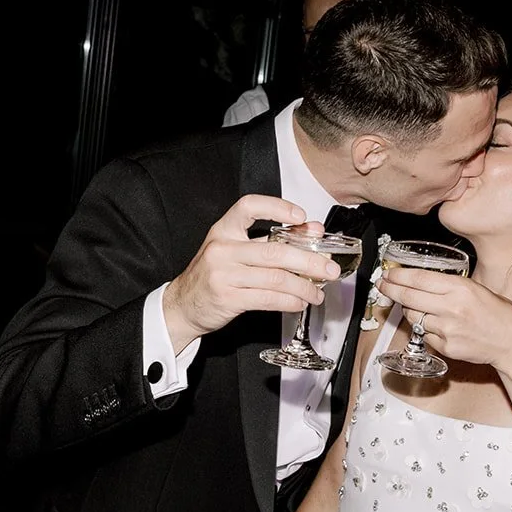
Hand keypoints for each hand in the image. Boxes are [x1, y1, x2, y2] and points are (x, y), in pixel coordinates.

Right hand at [162, 197, 338, 349]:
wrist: (182, 305)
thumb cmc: (213, 275)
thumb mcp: (234, 251)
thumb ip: (270, 240)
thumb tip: (312, 231)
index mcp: (224, 230)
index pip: (249, 207)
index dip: (277, 208)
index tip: (301, 217)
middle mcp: (222, 249)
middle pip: (274, 251)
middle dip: (309, 260)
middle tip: (329, 268)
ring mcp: (223, 274)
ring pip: (275, 278)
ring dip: (303, 287)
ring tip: (317, 292)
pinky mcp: (228, 298)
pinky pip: (267, 299)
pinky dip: (289, 301)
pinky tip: (300, 302)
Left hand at [378, 267, 511, 369]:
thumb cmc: (499, 314)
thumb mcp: (476, 289)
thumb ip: (449, 286)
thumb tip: (420, 282)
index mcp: (460, 288)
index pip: (418, 278)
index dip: (398, 276)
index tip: (387, 274)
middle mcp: (451, 308)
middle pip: (409, 296)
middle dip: (391, 290)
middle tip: (383, 286)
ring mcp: (447, 329)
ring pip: (413, 317)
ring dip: (410, 311)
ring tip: (421, 308)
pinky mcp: (446, 347)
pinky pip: (425, 335)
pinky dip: (426, 330)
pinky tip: (438, 326)